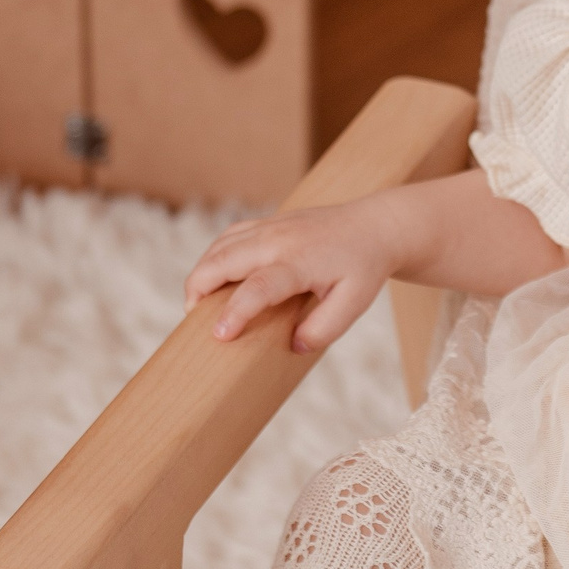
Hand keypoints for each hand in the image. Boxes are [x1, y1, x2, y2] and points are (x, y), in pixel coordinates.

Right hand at [185, 197, 406, 353]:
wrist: (375, 226)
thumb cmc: (363, 267)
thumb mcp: (354, 303)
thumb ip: (324, 328)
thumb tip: (293, 346)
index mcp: (301, 262)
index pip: (259, 287)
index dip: (235, 312)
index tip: (219, 335)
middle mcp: (279, 240)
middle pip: (224, 259)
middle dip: (199, 288)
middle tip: (193, 319)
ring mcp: (271, 226)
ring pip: (221, 245)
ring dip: (202, 272)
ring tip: (197, 303)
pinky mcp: (268, 222)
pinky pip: (229, 235)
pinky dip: (213, 256)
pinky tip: (212, 276)